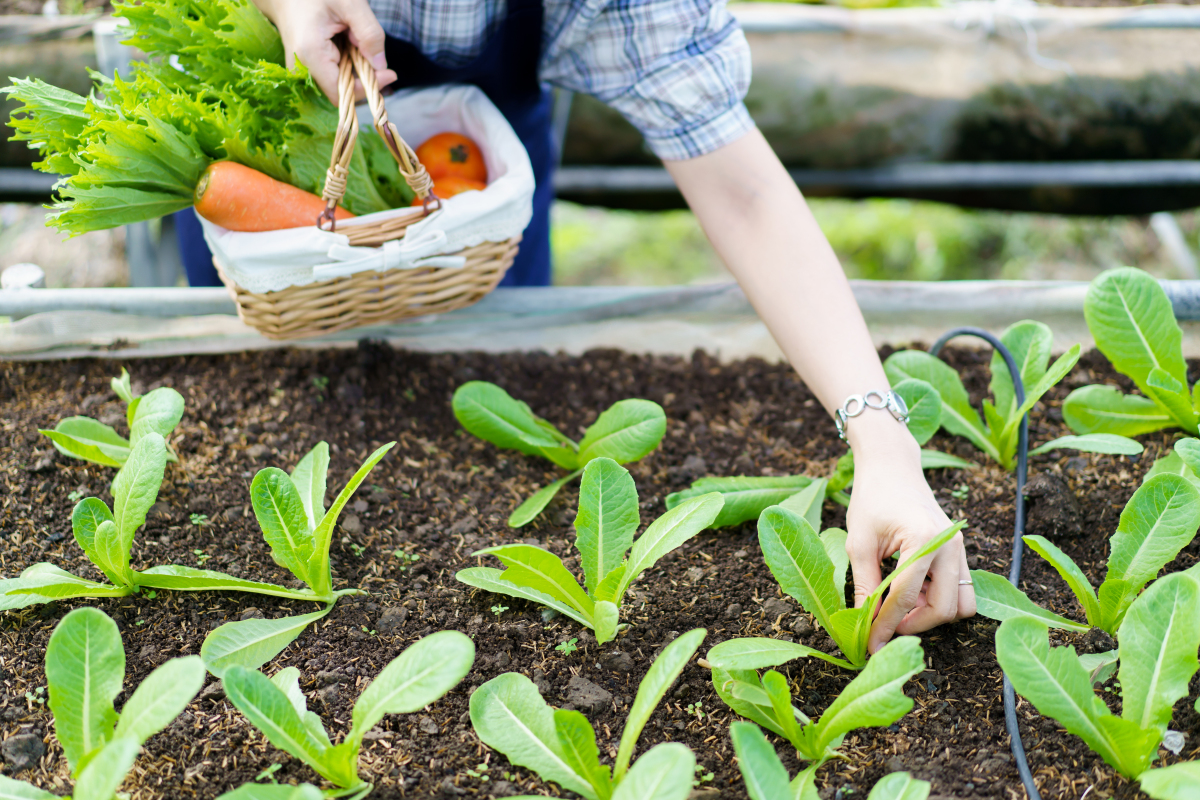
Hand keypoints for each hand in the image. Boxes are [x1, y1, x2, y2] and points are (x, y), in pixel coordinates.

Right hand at [252, 0, 397, 102]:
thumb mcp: (350, 4)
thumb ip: (369, 33)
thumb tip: (381, 65)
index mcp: (310, 53)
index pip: (341, 93)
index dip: (367, 89)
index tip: (389, 74)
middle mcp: (301, 67)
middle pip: (341, 91)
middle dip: (364, 79)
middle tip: (378, 60)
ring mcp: (300, 68)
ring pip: (337, 84)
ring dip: (356, 71)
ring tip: (359, 45)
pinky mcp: (304, 66)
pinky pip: (331, 74)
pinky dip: (347, 65)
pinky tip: (350, 47)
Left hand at [845, 413, 974, 653]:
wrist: (892, 467)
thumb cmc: (872, 498)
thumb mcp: (858, 542)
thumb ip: (864, 584)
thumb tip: (862, 624)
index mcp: (923, 539)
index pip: (905, 596)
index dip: (886, 625)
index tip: (869, 645)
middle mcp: (951, 546)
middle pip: (945, 609)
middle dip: (915, 625)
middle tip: (884, 628)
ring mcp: (960, 549)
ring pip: (960, 604)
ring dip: (930, 614)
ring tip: (897, 604)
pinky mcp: (959, 553)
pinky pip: (959, 590)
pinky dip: (937, 600)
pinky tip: (909, 592)